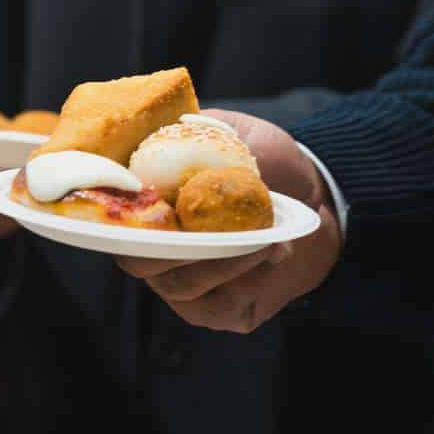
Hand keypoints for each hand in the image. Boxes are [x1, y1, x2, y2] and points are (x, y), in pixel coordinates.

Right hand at [118, 110, 343, 333]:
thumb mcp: (238, 134)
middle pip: (134, 259)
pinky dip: (239, 275)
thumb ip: (201, 127)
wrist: (324, 201)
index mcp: (152, 209)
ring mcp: (184, 285)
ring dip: (214, 260)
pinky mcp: (216, 311)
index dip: (110, 207)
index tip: (137, 189)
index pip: (111, 216)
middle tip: (193, 221)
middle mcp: (158, 251)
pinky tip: (268, 251)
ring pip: (176, 283)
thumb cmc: (273, 166)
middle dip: (162, 245)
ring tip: (256, 236)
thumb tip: (171, 122)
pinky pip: (214, 303)